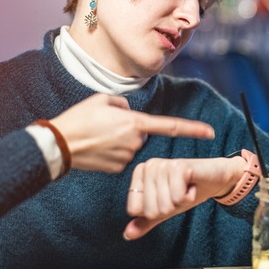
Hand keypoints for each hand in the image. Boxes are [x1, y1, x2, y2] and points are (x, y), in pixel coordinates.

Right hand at [50, 93, 214, 172]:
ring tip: (97, 136)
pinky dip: (112, 152)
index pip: (170, 126)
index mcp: (135, 123)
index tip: (210, 132)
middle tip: (104, 125)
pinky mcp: (118, 168)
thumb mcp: (103, 99)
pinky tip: (97, 148)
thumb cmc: (79, 118)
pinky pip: (121, 157)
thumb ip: (123, 104)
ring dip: (118, 140)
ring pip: (131, 145)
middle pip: (141, 133)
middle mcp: (135, 141)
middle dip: (129, 129)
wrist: (58, 145)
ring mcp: (127, 157)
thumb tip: (129, 112)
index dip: (192, 129)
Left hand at [122, 155, 245, 239]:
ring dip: (180, 202)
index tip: (168, 198)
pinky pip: (177, 197)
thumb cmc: (189, 191)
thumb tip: (127, 235)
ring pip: (164, 205)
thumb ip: (146, 221)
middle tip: (180, 193)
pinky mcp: (179, 166)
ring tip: (186, 188)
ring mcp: (163, 165)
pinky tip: (193, 186)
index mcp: (140, 173)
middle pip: (150, 210)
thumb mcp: (165, 209)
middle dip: (170, 207)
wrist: (216, 179)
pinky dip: (189, 197)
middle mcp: (149, 166)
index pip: (135, 210)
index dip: (156, 210)